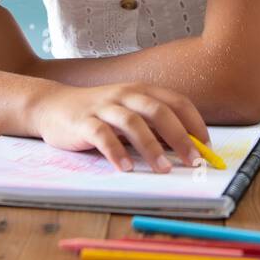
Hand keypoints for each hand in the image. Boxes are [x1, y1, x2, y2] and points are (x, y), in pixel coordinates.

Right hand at [28, 81, 209, 173]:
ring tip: (164, 169)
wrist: (52, 105)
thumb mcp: (128, 113)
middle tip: (194, 161)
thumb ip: (153, 126)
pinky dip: (116, 152)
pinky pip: (102, 135)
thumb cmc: (98, 113)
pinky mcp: (83, 121)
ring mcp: (104, 106)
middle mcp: (125, 94)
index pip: (176, 102)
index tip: (207, 146)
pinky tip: (126, 168)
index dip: (195, 123)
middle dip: (180, 137)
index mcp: (141, 91)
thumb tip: (184, 148)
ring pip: (133, 122)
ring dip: (152, 147)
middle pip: (159, 111)